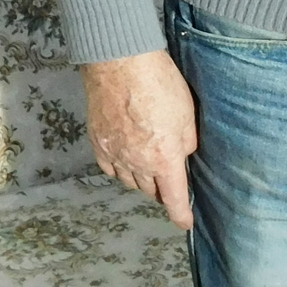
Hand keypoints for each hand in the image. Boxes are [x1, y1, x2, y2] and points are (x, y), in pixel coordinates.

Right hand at [80, 49, 197, 229]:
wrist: (119, 62)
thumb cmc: (159, 83)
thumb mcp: (188, 114)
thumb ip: (187, 141)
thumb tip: (182, 154)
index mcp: (164, 159)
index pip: (173, 198)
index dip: (180, 215)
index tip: (184, 223)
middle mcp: (138, 163)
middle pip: (150, 190)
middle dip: (161, 190)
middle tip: (168, 181)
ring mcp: (115, 154)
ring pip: (129, 181)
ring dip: (141, 180)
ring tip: (148, 168)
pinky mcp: (98, 142)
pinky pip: (110, 168)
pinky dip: (120, 169)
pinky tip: (125, 160)